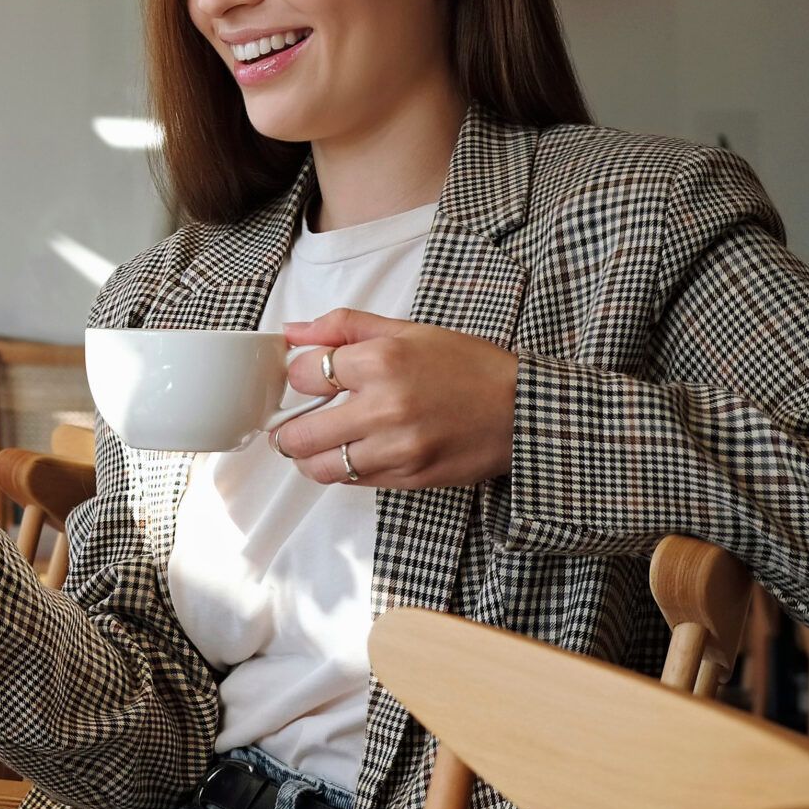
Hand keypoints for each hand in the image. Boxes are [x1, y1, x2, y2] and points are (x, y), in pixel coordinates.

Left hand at [267, 310, 519, 488]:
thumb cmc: (468, 366)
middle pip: (298, 433)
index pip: (304, 374)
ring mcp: (396, 449)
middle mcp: (384, 408)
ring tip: (316, 443)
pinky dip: (342, 469)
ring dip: (308, 456)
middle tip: (291, 422)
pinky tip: (352, 452)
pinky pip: (352, 481)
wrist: (521, 410)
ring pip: (319, 467)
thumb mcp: (408, 331)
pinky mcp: (407, 478)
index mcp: (382, 361)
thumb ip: (344, 327)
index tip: (310, 378)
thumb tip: (292, 331)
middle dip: (286, 428)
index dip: (299, 375)